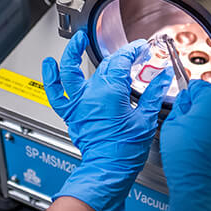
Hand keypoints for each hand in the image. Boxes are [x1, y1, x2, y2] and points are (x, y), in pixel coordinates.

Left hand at [42, 30, 171, 210]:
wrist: (107, 171)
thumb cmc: (124, 151)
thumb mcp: (146, 120)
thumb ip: (153, 95)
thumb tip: (162, 78)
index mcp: (112, 93)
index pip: (122, 62)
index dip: (132, 51)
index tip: (140, 48)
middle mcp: (92, 94)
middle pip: (104, 65)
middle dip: (119, 55)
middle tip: (130, 53)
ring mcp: (79, 103)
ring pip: (72, 71)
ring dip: (73, 52)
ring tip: (77, 38)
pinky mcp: (72, 114)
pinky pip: (56, 93)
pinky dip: (50, 77)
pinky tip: (49, 64)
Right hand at [158, 80, 210, 210]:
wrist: (206, 193)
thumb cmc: (190, 163)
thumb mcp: (172, 126)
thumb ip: (180, 107)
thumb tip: (184, 104)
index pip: (198, 86)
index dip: (186, 97)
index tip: (183, 105)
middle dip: (201, 110)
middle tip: (187, 127)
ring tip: (198, 143)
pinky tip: (209, 153)